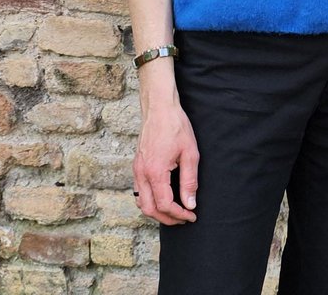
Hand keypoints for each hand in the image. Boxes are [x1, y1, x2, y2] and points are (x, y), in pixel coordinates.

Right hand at [133, 98, 199, 225]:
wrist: (159, 108)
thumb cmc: (176, 127)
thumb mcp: (190, 153)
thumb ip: (190, 181)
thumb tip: (190, 204)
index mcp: (155, 172)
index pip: (164, 205)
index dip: (179, 214)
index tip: (191, 216)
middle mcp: (141, 174)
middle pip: (149, 209)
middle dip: (166, 218)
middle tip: (183, 218)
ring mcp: (136, 170)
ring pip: (141, 203)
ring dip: (157, 211)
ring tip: (175, 211)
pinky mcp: (136, 166)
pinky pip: (139, 191)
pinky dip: (150, 200)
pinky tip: (164, 197)